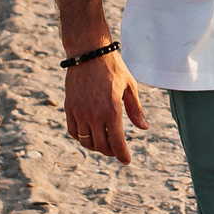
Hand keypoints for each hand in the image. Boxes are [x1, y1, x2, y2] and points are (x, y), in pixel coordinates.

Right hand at [63, 50, 146, 164]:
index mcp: (112, 111)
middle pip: (101, 146)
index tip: (126, 160)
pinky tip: (89, 134)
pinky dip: (81, 137)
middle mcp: (94, 115)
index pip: (117, 142)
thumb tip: (144, 128)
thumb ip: (135, 110)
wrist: (88, 53)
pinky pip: (73, 131)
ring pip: (86, 141)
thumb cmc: (112, 68)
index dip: (122, 155)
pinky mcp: (69, 108)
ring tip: (104, 143)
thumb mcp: (129, 87)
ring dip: (96, 146)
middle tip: (117, 150)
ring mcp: (79, 113)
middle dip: (110, 152)